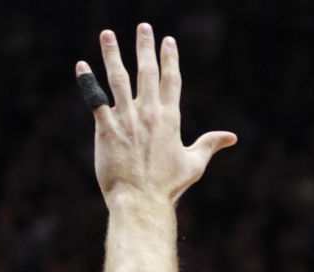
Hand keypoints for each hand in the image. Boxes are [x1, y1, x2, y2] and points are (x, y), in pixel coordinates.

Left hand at [78, 25, 235, 205]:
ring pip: (118, 78)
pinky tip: (81, 65)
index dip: (169, 58)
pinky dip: (88, 81)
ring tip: (107, 34)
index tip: (167, 40)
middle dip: (145, 47)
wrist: (141, 201)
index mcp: (170, 118)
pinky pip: (95, 99)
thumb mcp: (194, 164)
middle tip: (143, 27)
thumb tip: (232, 137)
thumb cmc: (167, 187)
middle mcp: (149, 113)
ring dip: (112, 54)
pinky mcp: (106, 129)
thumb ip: (210, 144)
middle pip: (147, 72)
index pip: (171, 80)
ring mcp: (127, 119)